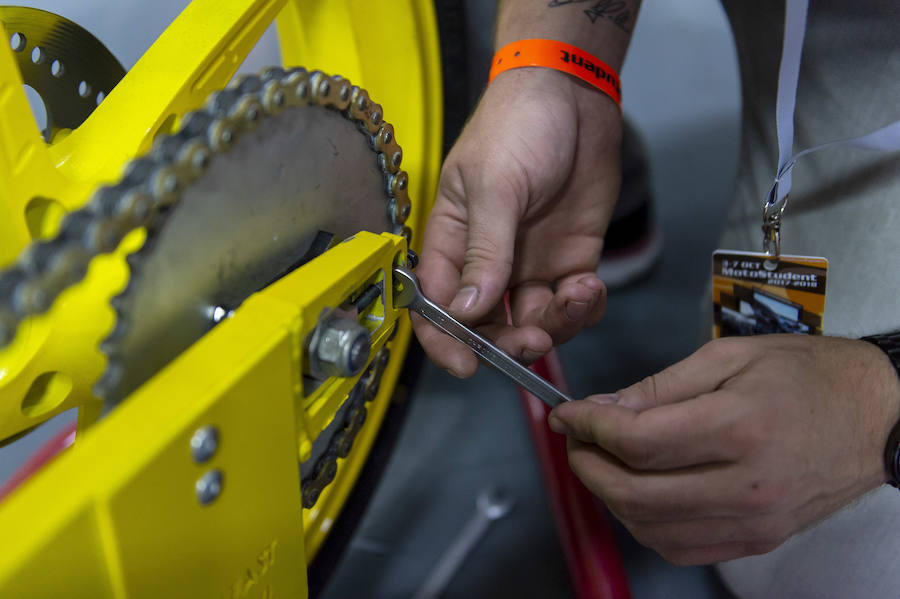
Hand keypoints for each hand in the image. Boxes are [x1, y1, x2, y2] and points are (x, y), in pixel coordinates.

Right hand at [416, 68, 620, 376]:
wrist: (575, 96)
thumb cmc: (517, 127)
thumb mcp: (494, 186)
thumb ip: (484, 251)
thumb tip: (466, 311)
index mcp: (452, 242)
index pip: (436, 304)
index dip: (445, 340)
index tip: (466, 365)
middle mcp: (488, 261)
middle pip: (487, 325)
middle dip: (509, 341)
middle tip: (533, 339)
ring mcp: (530, 263)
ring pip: (534, 321)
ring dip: (554, 326)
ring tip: (575, 295)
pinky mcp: (570, 259)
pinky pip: (573, 304)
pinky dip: (583, 308)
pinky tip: (589, 287)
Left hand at [548, 334, 899, 564]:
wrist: (877, 416)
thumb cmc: (808, 376)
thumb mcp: (729, 357)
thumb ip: (660, 387)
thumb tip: (605, 409)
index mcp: (739, 427)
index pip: (637, 441)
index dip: (588, 428)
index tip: (567, 414)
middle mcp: (746, 484)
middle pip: (634, 494)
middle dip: (588, 466)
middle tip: (576, 440)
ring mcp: (753, 521)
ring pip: (650, 528)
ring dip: (611, 496)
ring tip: (605, 461)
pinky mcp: (758, 539)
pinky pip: (680, 547)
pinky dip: (645, 524)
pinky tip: (640, 492)